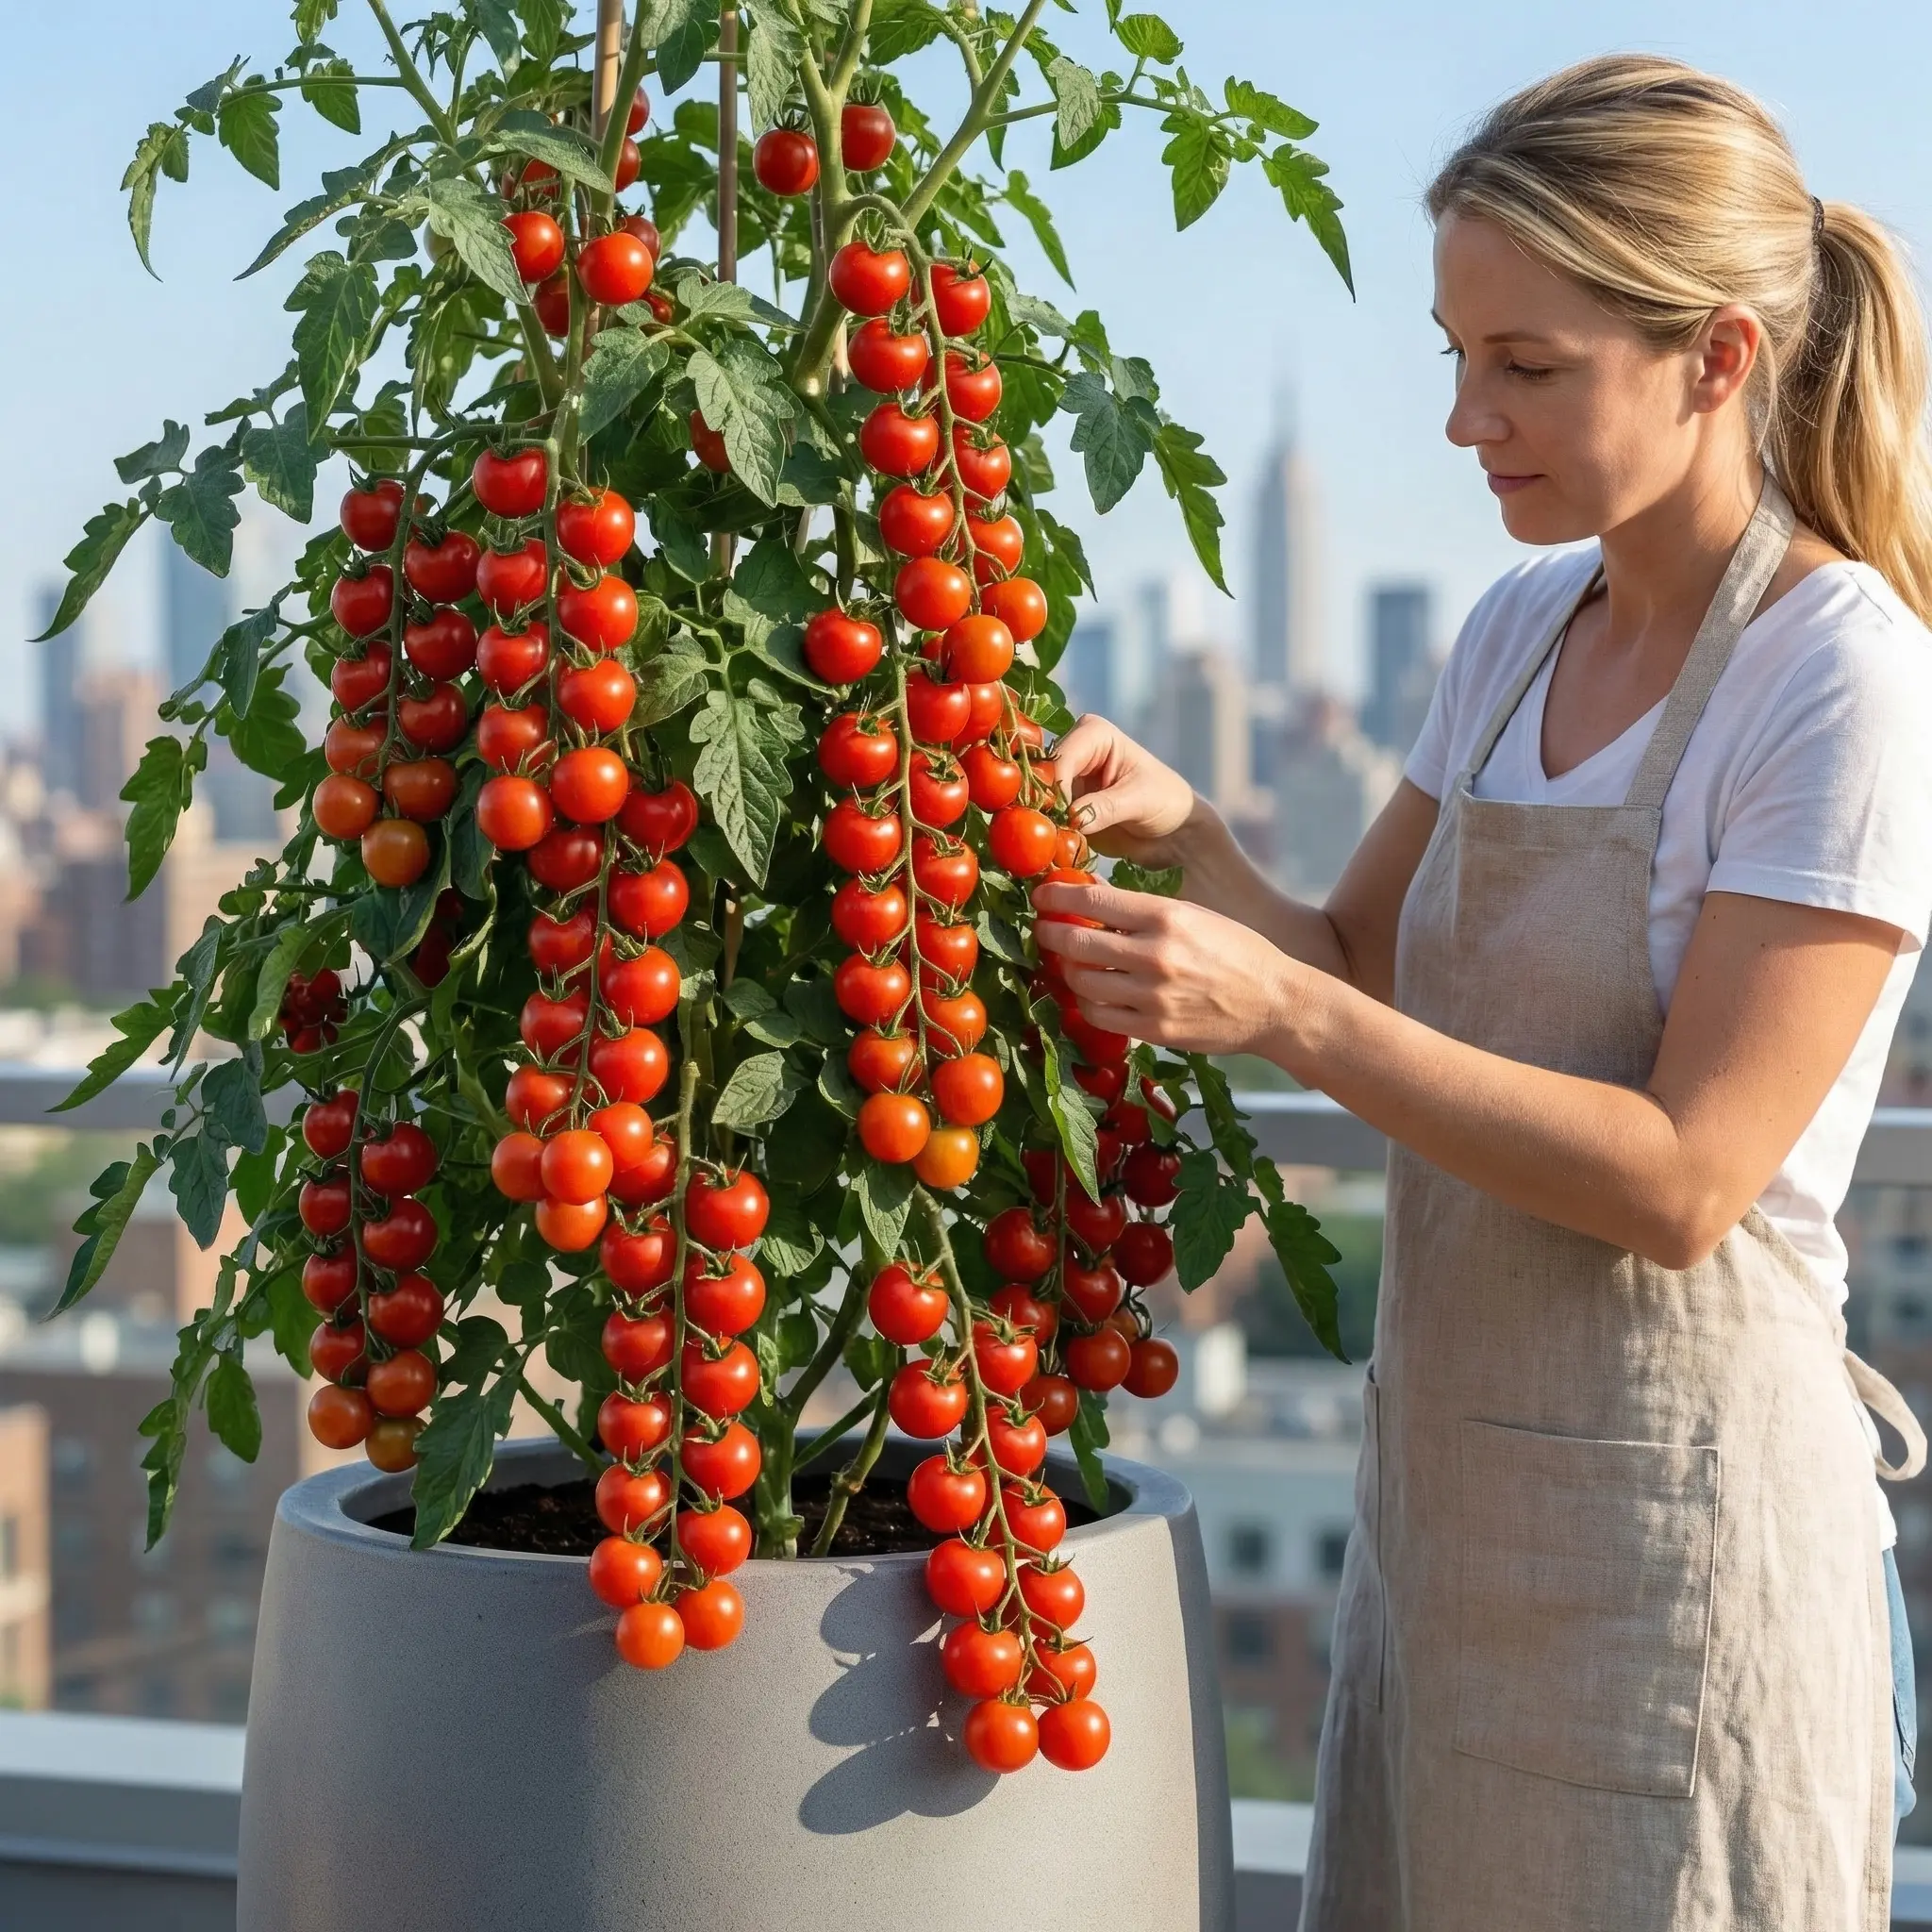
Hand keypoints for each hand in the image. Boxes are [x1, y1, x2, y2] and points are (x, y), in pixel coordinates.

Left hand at [1032, 878, 1308, 1058]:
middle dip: (1051, 934)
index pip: (1094, 901)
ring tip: (1069, 962)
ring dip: (1068, 970)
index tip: (1042, 896)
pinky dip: (1086, 1002)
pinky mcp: (1154, 1028)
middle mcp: (1157, 955)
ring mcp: (1153, 996)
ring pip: (1083, 982)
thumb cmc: (1236, 952)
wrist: (1274, 1004)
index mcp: (1168, 917)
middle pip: (1078, 943)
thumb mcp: (1195, 915)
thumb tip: (1090, 890)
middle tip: (1044, 930)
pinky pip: (1099, 1015)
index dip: (1058, 897)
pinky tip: (1091, 992)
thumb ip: (1142, 909)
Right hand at [1052, 715, 1211, 868]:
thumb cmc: (1168, 802)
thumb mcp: (1139, 800)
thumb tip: (1072, 817)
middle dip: (1042, 804)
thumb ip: (1105, 807)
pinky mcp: (1064, 808)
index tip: (1059, 817)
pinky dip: (1047, 834)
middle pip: (1042, 776)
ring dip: (1042, 821)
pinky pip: (1045, 819)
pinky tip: (1052, 850)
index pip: (1061, 758)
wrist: (1175, 832)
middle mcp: (1074, 752)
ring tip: (1048, 845)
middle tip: (1045, 833)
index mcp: (1094, 734)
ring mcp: (1066, 782)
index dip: (1055, 786)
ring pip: (1038, 799)